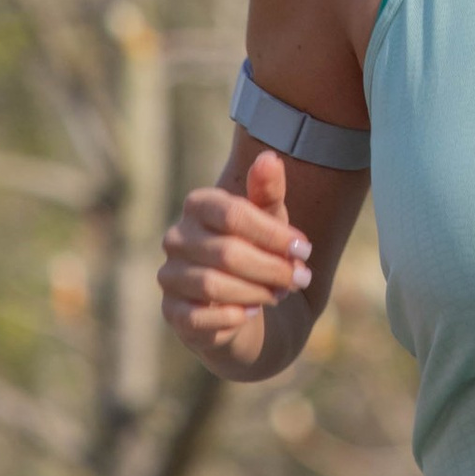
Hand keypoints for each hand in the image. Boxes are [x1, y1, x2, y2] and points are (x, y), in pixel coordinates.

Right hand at [158, 150, 313, 372]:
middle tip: (300, 278)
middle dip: (272, 268)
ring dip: (256, 292)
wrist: (240, 300)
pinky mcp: (171, 312)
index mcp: (198, 205)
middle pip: (227, 253)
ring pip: (213, 285)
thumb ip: (269, 190)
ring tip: (279, 294)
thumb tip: (269, 158)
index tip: (305, 249)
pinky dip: (230, 317)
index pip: (233, 215)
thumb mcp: (269, 219)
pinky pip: (197, 317)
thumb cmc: (256, 249)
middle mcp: (176, 238)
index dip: (274, 234)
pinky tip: (250, 312)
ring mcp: (170, 275)